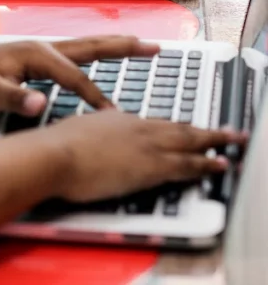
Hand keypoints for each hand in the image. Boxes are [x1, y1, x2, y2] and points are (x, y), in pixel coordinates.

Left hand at [0, 36, 157, 115]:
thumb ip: (15, 99)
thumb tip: (39, 105)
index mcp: (35, 54)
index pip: (75, 77)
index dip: (93, 97)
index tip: (110, 116)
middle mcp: (41, 46)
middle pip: (91, 46)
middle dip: (123, 47)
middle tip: (155, 46)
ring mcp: (39, 50)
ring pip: (84, 46)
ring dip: (113, 46)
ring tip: (140, 45)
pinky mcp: (35, 57)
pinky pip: (74, 55)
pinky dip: (94, 54)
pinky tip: (101, 58)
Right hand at [44, 112, 243, 202]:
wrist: (54, 155)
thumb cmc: (55, 146)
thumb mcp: (75, 131)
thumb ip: (90, 133)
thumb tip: (90, 136)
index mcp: (116, 119)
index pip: (153, 124)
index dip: (172, 127)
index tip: (183, 128)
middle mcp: (136, 127)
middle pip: (177, 128)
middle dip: (204, 130)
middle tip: (226, 131)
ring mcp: (146, 145)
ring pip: (189, 142)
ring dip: (214, 142)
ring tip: (232, 142)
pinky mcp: (151, 166)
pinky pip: (188, 165)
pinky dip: (207, 164)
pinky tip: (219, 165)